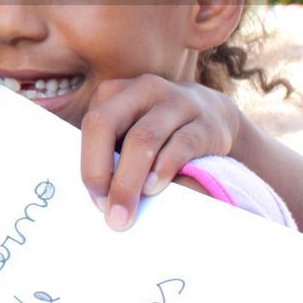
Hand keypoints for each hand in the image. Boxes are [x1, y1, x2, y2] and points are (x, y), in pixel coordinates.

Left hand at [79, 75, 240, 230]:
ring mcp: (176, 102)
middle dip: (101, 172)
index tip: (96, 200)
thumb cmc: (156, 130)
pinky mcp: (206, 123)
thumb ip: (108, 153)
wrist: (212, 113)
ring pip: (143, 137)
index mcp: (114, 92)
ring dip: (131, 178)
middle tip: (109, 213)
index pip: (92, 125)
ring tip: (128, 208)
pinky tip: (155, 187)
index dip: (90, 165)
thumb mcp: (128, 130)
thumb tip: (95, 197)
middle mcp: (142, 89)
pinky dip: (164, 169)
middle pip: (107, 125)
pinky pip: (181, 144)